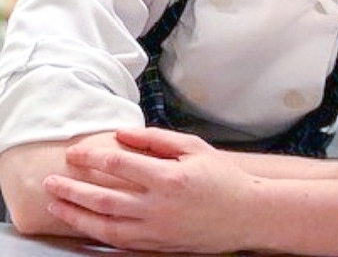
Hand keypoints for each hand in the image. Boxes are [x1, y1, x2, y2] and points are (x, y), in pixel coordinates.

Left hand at [43, 128, 256, 252]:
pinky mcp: (158, 245)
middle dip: (71, 189)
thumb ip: (158, 140)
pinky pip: (119, 242)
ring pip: (105, 225)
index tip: (73, 153)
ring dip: (76, 215)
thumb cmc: (223, 177)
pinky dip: (97, 234)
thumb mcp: (194, 148)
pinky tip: (85, 226)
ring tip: (56, 206)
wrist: (246, 214)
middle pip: (102, 197)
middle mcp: (157, 206)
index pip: (117, 164)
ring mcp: (156, 229)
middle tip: (50, 181)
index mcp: (167, 177)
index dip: (90, 157)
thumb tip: (124, 134)